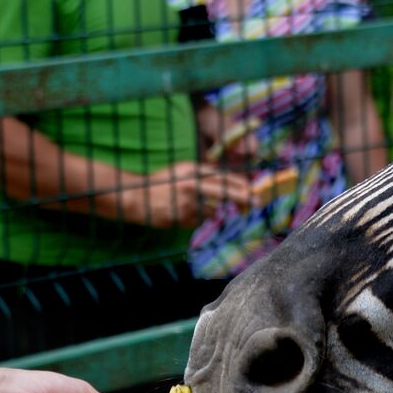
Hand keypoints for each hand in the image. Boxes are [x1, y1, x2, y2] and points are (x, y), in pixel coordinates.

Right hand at [119, 161, 251, 226]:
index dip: (240, 184)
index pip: (222, 176)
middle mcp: (191, 184)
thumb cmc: (162, 184)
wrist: (135, 197)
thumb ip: (203, 177)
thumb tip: (229, 186)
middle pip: (224, 192)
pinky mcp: (181, 217)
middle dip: (243, 198)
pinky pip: (197, 222)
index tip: (254, 190)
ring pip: (211, 212)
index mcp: (191, 170)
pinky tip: (178, 213)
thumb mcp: (182, 172)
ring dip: (207, 212)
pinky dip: (192, 220)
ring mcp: (186, 202)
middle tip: (256, 203)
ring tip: (187, 206)